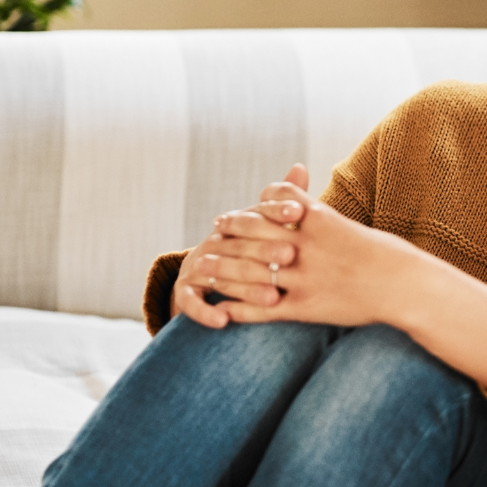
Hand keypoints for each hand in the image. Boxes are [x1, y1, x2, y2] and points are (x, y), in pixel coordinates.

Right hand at [172, 164, 310, 328]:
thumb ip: (286, 200)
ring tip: (273, 299)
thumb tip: (301, 165)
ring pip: (222, 275)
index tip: (299, 211)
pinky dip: (206, 312)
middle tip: (291, 255)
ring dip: (247, 288)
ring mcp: (198, 266)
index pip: (255, 213)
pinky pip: (192, 301)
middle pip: (240, 244)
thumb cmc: (248, 251)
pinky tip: (223, 321)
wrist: (204, 277)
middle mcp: (215, 242)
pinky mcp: (185, 291)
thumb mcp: (267, 229)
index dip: (275, 210)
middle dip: (265, 249)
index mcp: (235, 226)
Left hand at [210, 172, 421, 328]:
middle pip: (253, 231)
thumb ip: (326, 220)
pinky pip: (261, 308)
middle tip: (213, 233)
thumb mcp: (355, 229)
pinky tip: (222, 310)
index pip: (274, 199)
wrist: (407, 288)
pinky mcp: (304, 307)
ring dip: (222, 269)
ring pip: (249, 269)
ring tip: (203, 269)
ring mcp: (303, 277)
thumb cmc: (391, 258)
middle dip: (229, 231)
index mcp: (320, 219)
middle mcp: (306, 246)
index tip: (235, 212)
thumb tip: (308, 210)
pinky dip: (238, 309)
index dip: (252, 204)